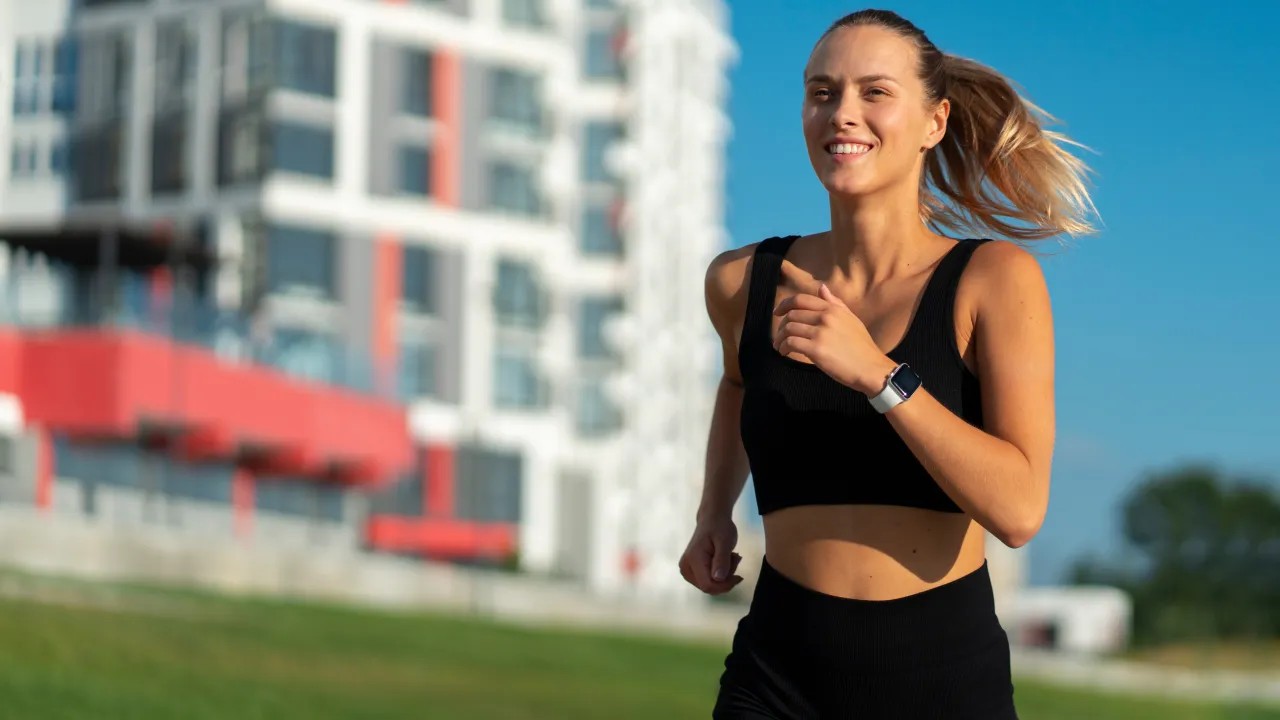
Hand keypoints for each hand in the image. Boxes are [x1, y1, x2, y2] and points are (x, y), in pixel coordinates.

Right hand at [678, 516, 742, 594]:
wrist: (712, 519)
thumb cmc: (719, 527)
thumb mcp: (725, 541)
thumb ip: (721, 560)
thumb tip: (718, 579)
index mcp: (693, 560)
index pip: (707, 585)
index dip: (724, 585)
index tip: (739, 576)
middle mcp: (686, 568)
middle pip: (709, 587)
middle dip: (726, 578)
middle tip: (735, 558)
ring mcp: (687, 571)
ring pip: (710, 586)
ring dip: (725, 576)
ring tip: (730, 556)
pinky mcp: (691, 571)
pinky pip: (709, 581)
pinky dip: (720, 574)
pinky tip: (724, 560)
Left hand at [773, 283, 897, 395]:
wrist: (871, 368)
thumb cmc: (862, 347)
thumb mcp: (851, 319)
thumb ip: (835, 303)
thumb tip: (821, 288)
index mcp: (833, 309)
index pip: (801, 299)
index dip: (784, 304)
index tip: (777, 313)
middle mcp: (826, 317)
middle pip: (792, 314)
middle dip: (782, 326)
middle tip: (780, 336)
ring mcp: (821, 332)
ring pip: (789, 328)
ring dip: (780, 338)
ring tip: (780, 346)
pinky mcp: (817, 349)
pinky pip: (791, 343)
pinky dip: (784, 347)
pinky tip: (785, 353)